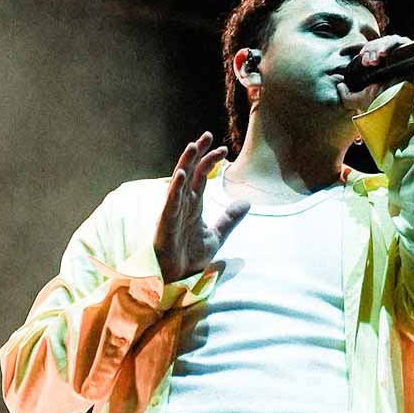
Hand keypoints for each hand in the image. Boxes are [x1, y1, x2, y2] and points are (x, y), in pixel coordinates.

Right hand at [153, 132, 250, 282]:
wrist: (176, 277)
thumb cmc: (189, 255)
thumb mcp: (216, 235)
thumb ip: (229, 219)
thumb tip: (247, 203)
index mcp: (193, 205)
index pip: (201, 176)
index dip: (211, 161)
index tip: (224, 150)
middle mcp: (182, 204)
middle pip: (190, 172)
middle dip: (198, 153)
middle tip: (207, 135)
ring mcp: (173, 212)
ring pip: (179, 182)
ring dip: (185, 164)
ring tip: (193, 146)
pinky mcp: (167, 223)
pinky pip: (171, 203)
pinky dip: (176, 188)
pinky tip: (181, 174)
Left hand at [337, 34, 413, 113]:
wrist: (397, 107)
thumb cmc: (380, 105)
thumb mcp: (357, 101)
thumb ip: (345, 95)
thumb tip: (339, 85)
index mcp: (376, 68)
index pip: (364, 51)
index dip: (352, 48)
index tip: (341, 52)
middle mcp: (388, 60)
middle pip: (374, 45)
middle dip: (368, 51)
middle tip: (366, 63)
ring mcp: (400, 56)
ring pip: (385, 41)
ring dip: (377, 48)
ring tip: (374, 61)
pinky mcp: (410, 53)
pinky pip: (399, 41)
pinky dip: (389, 45)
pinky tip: (383, 55)